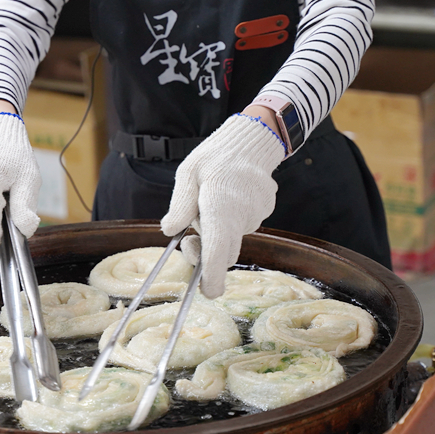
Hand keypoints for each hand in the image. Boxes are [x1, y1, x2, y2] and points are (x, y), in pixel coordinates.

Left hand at [160, 111, 286, 297]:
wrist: (252, 141)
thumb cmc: (214, 157)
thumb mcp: (188, 174)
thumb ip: (180, 204)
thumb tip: (170, 231)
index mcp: (221, 205)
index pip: (218, 247)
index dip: (213, 273)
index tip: (209, 292)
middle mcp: (242, 214)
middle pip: (226, 252)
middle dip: (206, 254)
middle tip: (188, 240)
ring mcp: (257, 214)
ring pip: (232, 237)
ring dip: (218, 231)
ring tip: (210, 201)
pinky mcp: (264, 212)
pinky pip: (242, 226)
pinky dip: (231, 220)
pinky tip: (228, 197)